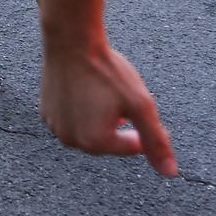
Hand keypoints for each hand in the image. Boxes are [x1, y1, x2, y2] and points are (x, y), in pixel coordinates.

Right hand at [41, 39, 177, 176]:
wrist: (71, 43)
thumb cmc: (106, 71)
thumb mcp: (140, 104)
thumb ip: (156, 140)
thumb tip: (170, 172)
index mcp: (95, 142)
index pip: (131, 146)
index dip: (142, 126)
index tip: (139, 104)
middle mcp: (71, 140)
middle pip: (107, 141)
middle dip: (118, 124)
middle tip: (120, 98)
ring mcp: (55, 126)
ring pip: (88, 131)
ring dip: (99, 119)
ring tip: (102, 93)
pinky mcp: (46, 112)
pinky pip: (70, 120)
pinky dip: (81, 111)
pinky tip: (85, 90)